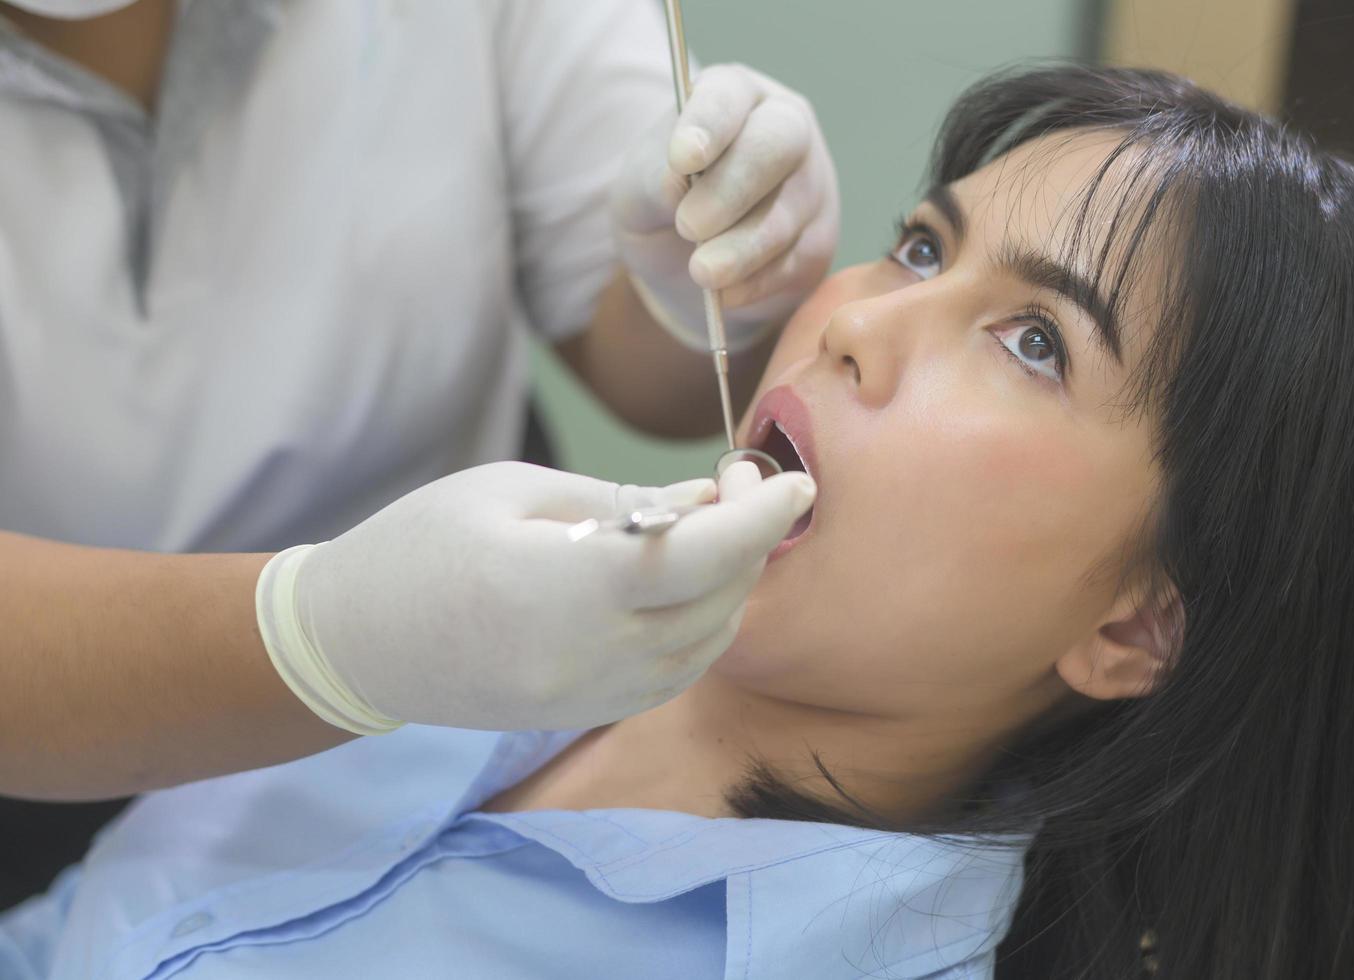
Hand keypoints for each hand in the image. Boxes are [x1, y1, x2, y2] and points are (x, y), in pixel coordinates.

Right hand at [255, 461, 814, 732]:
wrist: (351, 644)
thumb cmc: (419, 545)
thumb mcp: (514, 493)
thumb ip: (620, 500)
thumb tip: (707, 498)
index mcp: (568, 586)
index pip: (702, 556)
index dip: (762, 517)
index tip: (795, 480)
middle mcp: (591, 655)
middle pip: (717, 600)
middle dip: (750, 538)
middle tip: (739, 483)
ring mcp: (591, 697)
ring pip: (707, 645)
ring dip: (732, 586)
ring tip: (715, 529)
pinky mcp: (585, 715)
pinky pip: (676, 675)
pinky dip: (703, 628)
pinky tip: (689, 587)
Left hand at [613, 63, 839, 351]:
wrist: (684, 263)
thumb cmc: (661, 206)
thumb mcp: (637, 191)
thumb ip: (652, 181)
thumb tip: (678, 182)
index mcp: (734, 97)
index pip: (728, 95)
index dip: (708, 124)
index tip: (681, 158)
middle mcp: (784, 129)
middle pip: (776, 144)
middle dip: (731, 189)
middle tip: (689, 226)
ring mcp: (810, 184)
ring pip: (787, 212)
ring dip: (742, 247)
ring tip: (702, 272)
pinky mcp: (817, 240)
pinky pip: (795, 260)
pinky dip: (757, 281)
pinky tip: (725, 292)